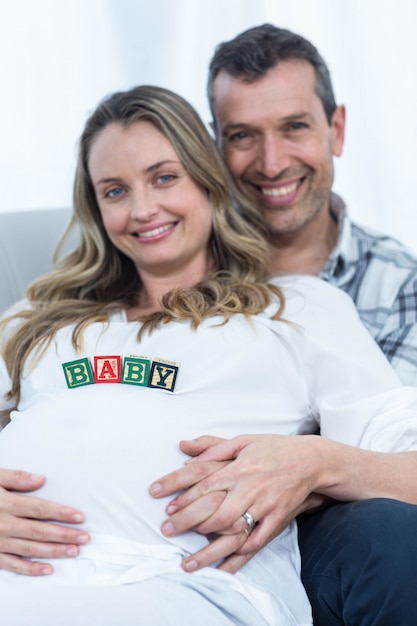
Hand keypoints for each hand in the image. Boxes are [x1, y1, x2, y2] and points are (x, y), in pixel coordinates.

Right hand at [0, 468, 88, 575]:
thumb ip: (15, 478)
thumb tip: (40, 479)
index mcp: (6, 504)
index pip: (39, 509)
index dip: (61, 513)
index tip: (80, 517)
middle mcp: (3, 524)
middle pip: (39, 530)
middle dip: (64, 534)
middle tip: (85, 538)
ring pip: (29, 548)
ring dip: (53, 551)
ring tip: (74, 552)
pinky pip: (11, 564)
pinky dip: (30, 569)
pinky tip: (47, 570)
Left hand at [151, 434, 324, 571]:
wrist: (311, 461)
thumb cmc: (274, 448)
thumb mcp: (243, 440)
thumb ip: (213, 447)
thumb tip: (185, 449)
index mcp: (239, 467)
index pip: (205, 483)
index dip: (183, 497)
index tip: (165, 507)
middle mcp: (249, 488)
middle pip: (214, 511)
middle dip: (188, 523)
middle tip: (167, 531)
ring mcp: (264, 506)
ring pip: (233, 530)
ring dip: (209, 547)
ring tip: (188, 560)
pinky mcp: (277, 519)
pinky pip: (257, 542)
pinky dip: (239, 556)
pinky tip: (222, 567)